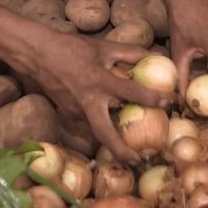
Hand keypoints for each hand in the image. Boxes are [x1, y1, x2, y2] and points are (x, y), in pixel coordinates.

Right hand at [14, 28, 169, 163]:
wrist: (38, 54)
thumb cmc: (72, 48)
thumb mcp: (103, 47)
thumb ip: (129, 52)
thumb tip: (153, 56)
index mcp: (99, 81)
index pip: (130, 92)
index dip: (151, 97)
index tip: (169, 102)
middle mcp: (87, 101)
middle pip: (104, 134)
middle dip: (121, 151)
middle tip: (139, 161)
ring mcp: (75, 110)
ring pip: (96, 131)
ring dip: (112, 142)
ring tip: (130, 151)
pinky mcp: (67, 114)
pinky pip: (88, 122)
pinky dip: (101, 126)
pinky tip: (111, 126)